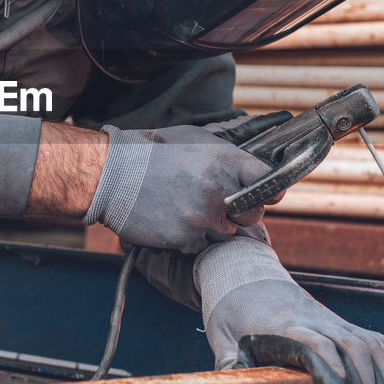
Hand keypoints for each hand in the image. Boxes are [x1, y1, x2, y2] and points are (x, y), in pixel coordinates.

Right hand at [83, 124, 271, 253]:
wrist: (112, 173)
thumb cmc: (151, 151)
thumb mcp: (194, 138)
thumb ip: (226, 152)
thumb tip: (250, 159)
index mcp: (226, 160)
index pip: (269, 180)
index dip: (271, 189)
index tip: (267, 193)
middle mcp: (220, 189)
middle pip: (254, 213)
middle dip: (241, 211)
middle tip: (220, 204)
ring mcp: (204, 216)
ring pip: (227, 232)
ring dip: (214, 225)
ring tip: (188, 209)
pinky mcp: (186, 238)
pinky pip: (200, 244)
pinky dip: (190, 237)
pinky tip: (172, 219)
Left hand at [196, 238, 383, 383]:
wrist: (248, 279)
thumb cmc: (233, 314)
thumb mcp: (221, 336)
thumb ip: (226, 363)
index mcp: (282, 326)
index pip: (318, 349)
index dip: (338, 381)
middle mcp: (315, 321)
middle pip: (353, 352)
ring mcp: (333, 322)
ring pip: (371, 348)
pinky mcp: (344, 326)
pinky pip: (379, 342)